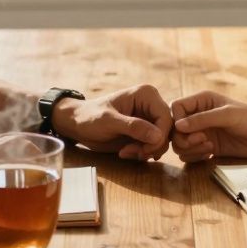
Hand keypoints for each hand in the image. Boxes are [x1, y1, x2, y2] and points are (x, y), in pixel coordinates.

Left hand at [53, 84, 171, 160]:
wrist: (79, 125)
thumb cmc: (90, 118)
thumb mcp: (109, 122)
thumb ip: (133, 127)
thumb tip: (158, 136)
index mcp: (146, 94)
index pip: (166, 118)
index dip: (159, 137)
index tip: (142, 150)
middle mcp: (151, 105)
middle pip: (167, 131)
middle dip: (151, 146)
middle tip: (131, 153)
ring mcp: (149, 118)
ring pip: (161, 140)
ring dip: (146, 151)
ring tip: (126, 152)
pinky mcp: (144, 131)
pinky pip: (154, 145)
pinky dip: (143, 153)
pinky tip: (127, 153)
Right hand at [169, 90, 246, 162]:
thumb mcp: (228, 116)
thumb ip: (203, 119)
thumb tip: (178, 125)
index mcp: (203, 101)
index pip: (176, 108)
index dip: (177, 121)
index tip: (190, 130)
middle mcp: (201, 116)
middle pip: (176, 129)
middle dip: (184, 138)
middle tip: (202, 141)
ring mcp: (204, 132)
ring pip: (181, 143)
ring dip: (190, 149)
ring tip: (209, 148)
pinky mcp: (210, 147)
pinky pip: (191, 154)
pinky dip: (195, 156)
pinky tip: (210, 154)